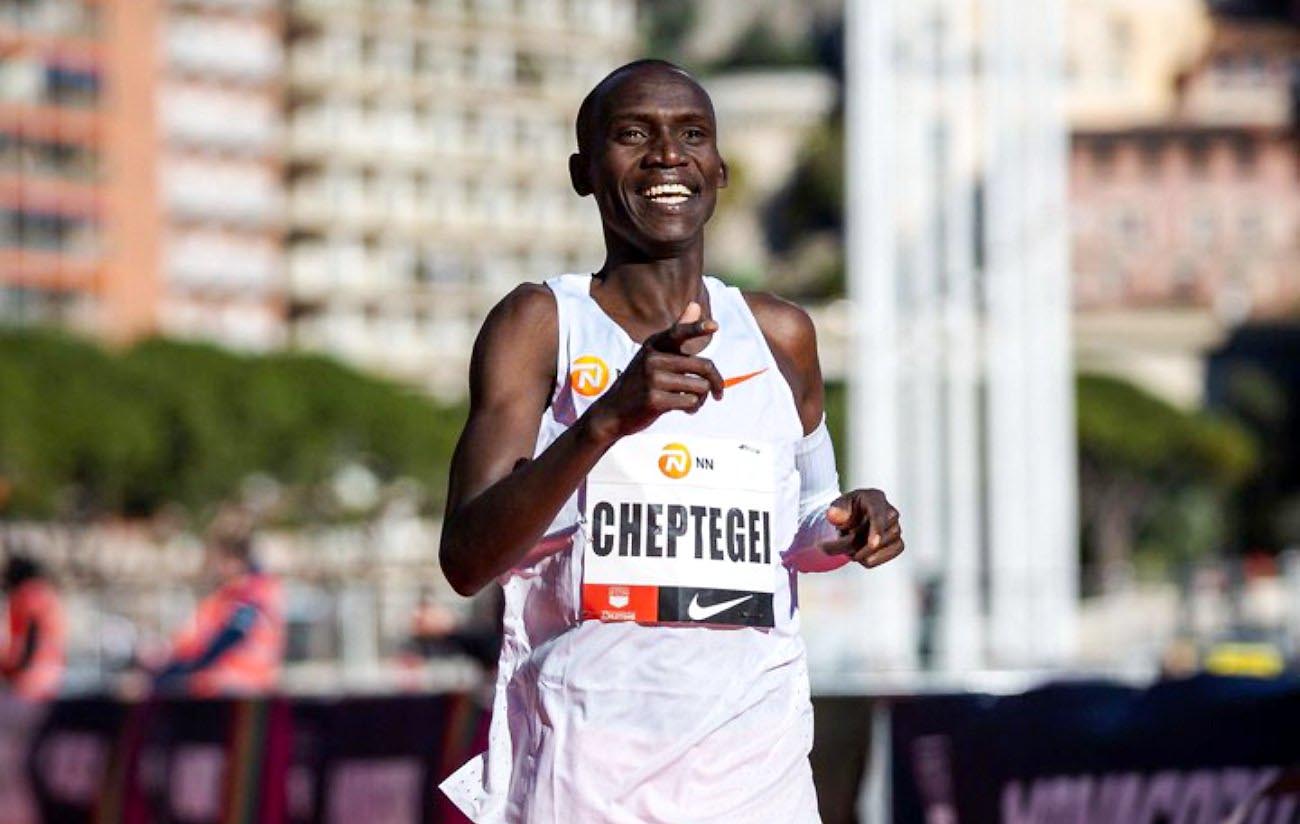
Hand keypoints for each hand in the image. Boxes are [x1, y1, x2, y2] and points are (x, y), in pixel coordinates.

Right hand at [584, 301, 723, 441]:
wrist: (613, 411)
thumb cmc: (640, 382)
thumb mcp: (654, 353)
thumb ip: (677, 333)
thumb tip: (695, 304)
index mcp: (654, 344)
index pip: (678, 332)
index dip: (697, 328)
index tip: (715, 326)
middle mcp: (652, 359)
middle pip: (703, 366)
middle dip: (716, 381)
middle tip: (718, 392)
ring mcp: (652, 379)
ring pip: (700, 386)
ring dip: (702, 398)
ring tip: (692, 402)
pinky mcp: (654, 400)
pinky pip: (690, 402)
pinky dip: (693, 408)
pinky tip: (685, 410)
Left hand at [819, 489, 903, 567]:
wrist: (851, 520)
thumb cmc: (846, 511)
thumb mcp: (837, 507)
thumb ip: (835, 511)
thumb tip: (833, 515)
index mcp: (874, 498)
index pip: (878, 513)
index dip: (877, 529)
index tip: (873, 544)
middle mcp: (890, 512)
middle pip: (882, 534)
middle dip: (859, 544)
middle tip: (843, 545)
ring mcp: (896, 528)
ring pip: (886, 546)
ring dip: (864, 552)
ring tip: (850, 549)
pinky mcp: (898, 542)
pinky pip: (891, 553)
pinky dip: (874, 559)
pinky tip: (862, 557)